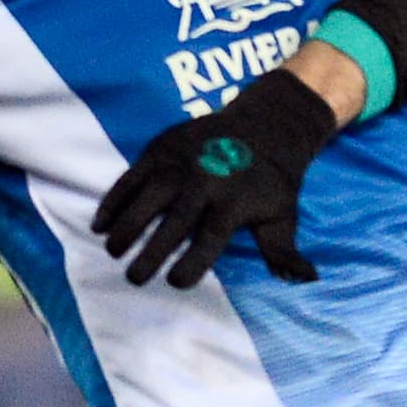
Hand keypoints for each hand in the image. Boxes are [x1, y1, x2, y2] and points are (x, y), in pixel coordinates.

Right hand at [92, 70, 341, 287]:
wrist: (266, 123)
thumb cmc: (272, 179)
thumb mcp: (284, 214)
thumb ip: (284, 251)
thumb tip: (306, 279)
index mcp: (234, 203)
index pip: (210, 239)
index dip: (192, 264)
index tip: (175, 283)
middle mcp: (206, 181)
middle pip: (174, 222)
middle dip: (151, 252)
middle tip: (134, 279)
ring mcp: (181, 162)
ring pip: (147, 197)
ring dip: (126, 225)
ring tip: (112, 251)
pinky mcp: (162, 147)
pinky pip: (132, 176)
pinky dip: (114, 199)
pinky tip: (100, 223)